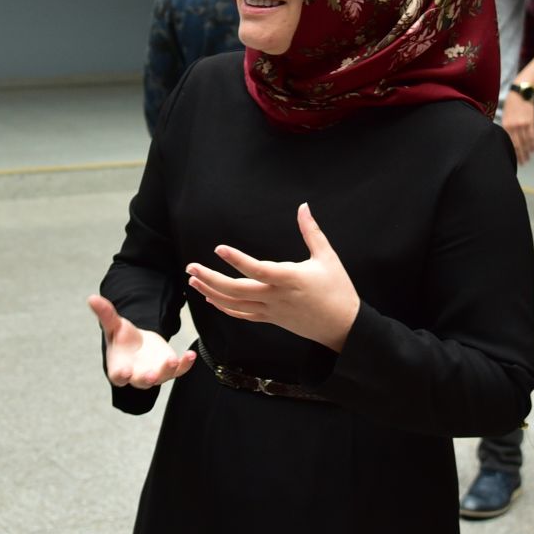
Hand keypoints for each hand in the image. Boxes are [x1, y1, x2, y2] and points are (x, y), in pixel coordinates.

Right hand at [88, 295, 196, 388]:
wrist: (139, 345)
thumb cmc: (122, 338)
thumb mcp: (114, 325)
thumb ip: (105, 315)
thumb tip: (92, 298)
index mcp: (119, 369)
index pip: (118, 376)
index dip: (121, 374)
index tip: (124, 371)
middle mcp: (137, 375)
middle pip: (142, 381)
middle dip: (147, 378)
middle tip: (151, 375)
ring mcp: (155, 374)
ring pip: (163, 376)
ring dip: (168, 370)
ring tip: (173, 360)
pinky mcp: (170, 369)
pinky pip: (179, 369)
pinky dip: (185, 364)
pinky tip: (191, 355)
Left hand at [186, 204, 359, 352]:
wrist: (343, 326)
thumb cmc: (338, 289)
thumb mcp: (327, 257)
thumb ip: (311, 231)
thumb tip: (303, 207)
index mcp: (289, 278)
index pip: (258, 269)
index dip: (237, 259)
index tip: (219, 248)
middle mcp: (276, 296)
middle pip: (236, 290)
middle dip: (210, 278)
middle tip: (191, 267)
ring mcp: (271, 310)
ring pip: (234, 304)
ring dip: (211, 292)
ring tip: (193, 281)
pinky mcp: (270, 318)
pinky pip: (242, 315)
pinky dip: (224, 307)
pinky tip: (211, 299)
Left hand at [500, 90, 533, 163]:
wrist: (521, 93)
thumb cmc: (512, 106)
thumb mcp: (505, 116)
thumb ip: (506, 128)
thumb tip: (506, 141)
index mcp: (505, 126)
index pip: (509, 143)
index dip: (512, 153)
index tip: (513, 160)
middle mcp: (513, 126)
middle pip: (517, 145)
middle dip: (520, 155)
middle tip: (522, 163)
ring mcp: (522, 124)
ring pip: (526, 142)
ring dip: (527, 152)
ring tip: (528, 158)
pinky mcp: (530, 122)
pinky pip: (533, 136)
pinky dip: (533, 144)